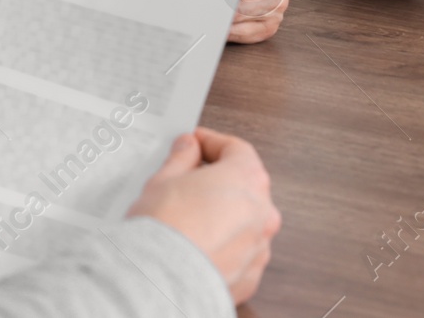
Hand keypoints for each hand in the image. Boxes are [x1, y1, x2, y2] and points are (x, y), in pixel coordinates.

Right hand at [127, 128, 280, 304]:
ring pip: (243, 222)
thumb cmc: (165, 229)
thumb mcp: (164, 179)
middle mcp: (262, 213)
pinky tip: (196, 245)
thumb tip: (188, 149)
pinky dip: (222, 247)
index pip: (236, 149)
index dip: (212, 142)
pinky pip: (238, 253)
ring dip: (222, 215)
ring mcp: (259, 247)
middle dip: (218, 180)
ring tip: (189, 217)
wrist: (161, 282)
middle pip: (244, 186)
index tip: (195, 143)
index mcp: (247, 179)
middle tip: (188, 178)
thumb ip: (182, 158)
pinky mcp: (249, 277)